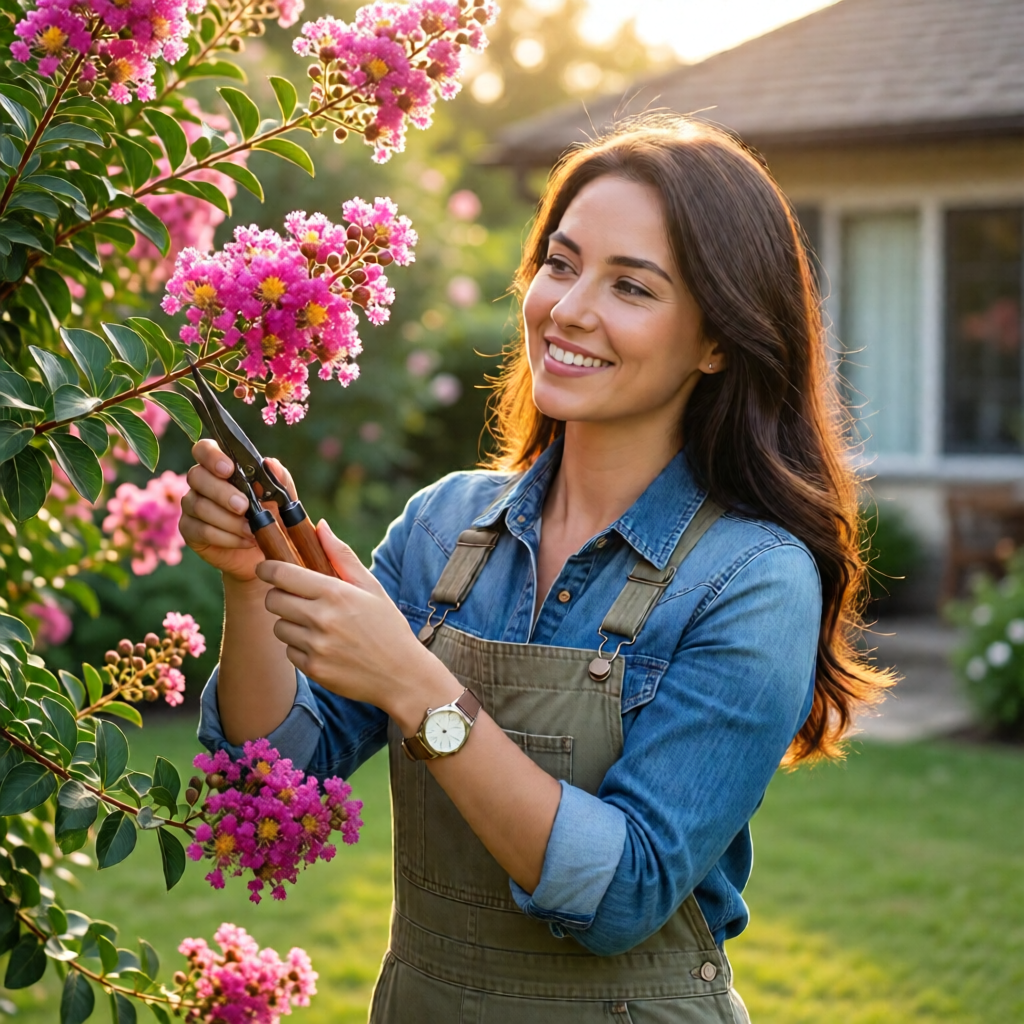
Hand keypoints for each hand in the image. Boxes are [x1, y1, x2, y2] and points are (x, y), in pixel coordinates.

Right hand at [180, 440, 296, 583]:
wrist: (266, 553)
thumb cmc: (272, 518)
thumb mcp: (282, 500)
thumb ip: (279, 480)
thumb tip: (270, 463)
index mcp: (221, 467)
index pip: (204, 449)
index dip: (211, 456)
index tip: (229, 469)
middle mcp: (202, 483)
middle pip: (197, 476)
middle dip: (221, 492)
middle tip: (244, 506)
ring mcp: (192, 506)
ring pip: (198, 505)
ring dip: (228, 519)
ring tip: (251, 530)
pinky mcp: (190, 531)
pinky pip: (200, 530)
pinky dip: (225, 537)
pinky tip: (245, 541)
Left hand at [255, 521, 459, 727]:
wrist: (402, 675)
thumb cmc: (387, 626)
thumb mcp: (371, 587)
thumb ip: (341, 555)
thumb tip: (319, 526)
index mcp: (335, 593)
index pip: (281, 574)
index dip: (267, 568)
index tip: (266, 568)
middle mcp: (321, 618)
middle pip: (272, 600)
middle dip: (280, 596)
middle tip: (296, 598)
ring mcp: (315, 646)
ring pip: (279, 627)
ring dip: (290, 623)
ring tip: (316, 626)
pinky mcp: (313, 669)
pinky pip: (289, 651)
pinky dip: (299, 648)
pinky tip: (323, 646)